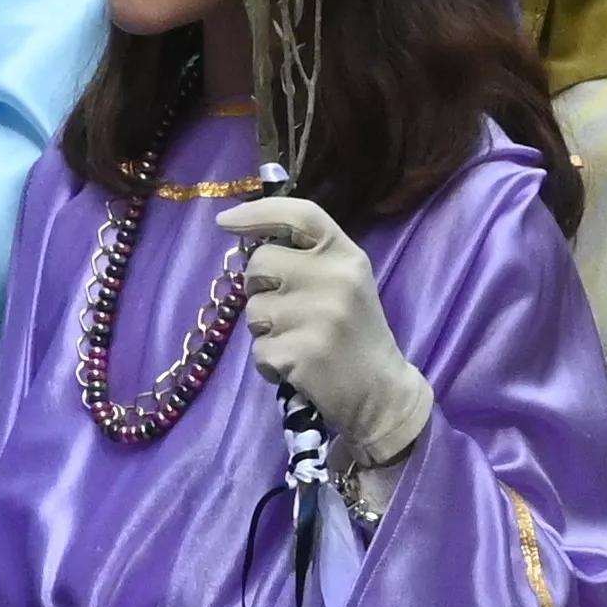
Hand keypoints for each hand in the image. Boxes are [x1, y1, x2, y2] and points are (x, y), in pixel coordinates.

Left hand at [218, 193, 432, 467]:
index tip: (225, 222)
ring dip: (265, 330)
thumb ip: (309, 259)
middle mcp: (334, 277)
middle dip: (259, 287)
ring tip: (298, 342)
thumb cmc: (357, 335)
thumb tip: (249, 242)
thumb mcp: (346, 283)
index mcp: (347, 255)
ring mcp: (318, 315)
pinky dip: (269, 363)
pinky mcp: (301, 351)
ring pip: (253, 309)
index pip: (299, 215)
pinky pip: (258, 350)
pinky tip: (297, 367)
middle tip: (285, 310)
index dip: (257, 213)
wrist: (381, 393)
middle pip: (260, 263)